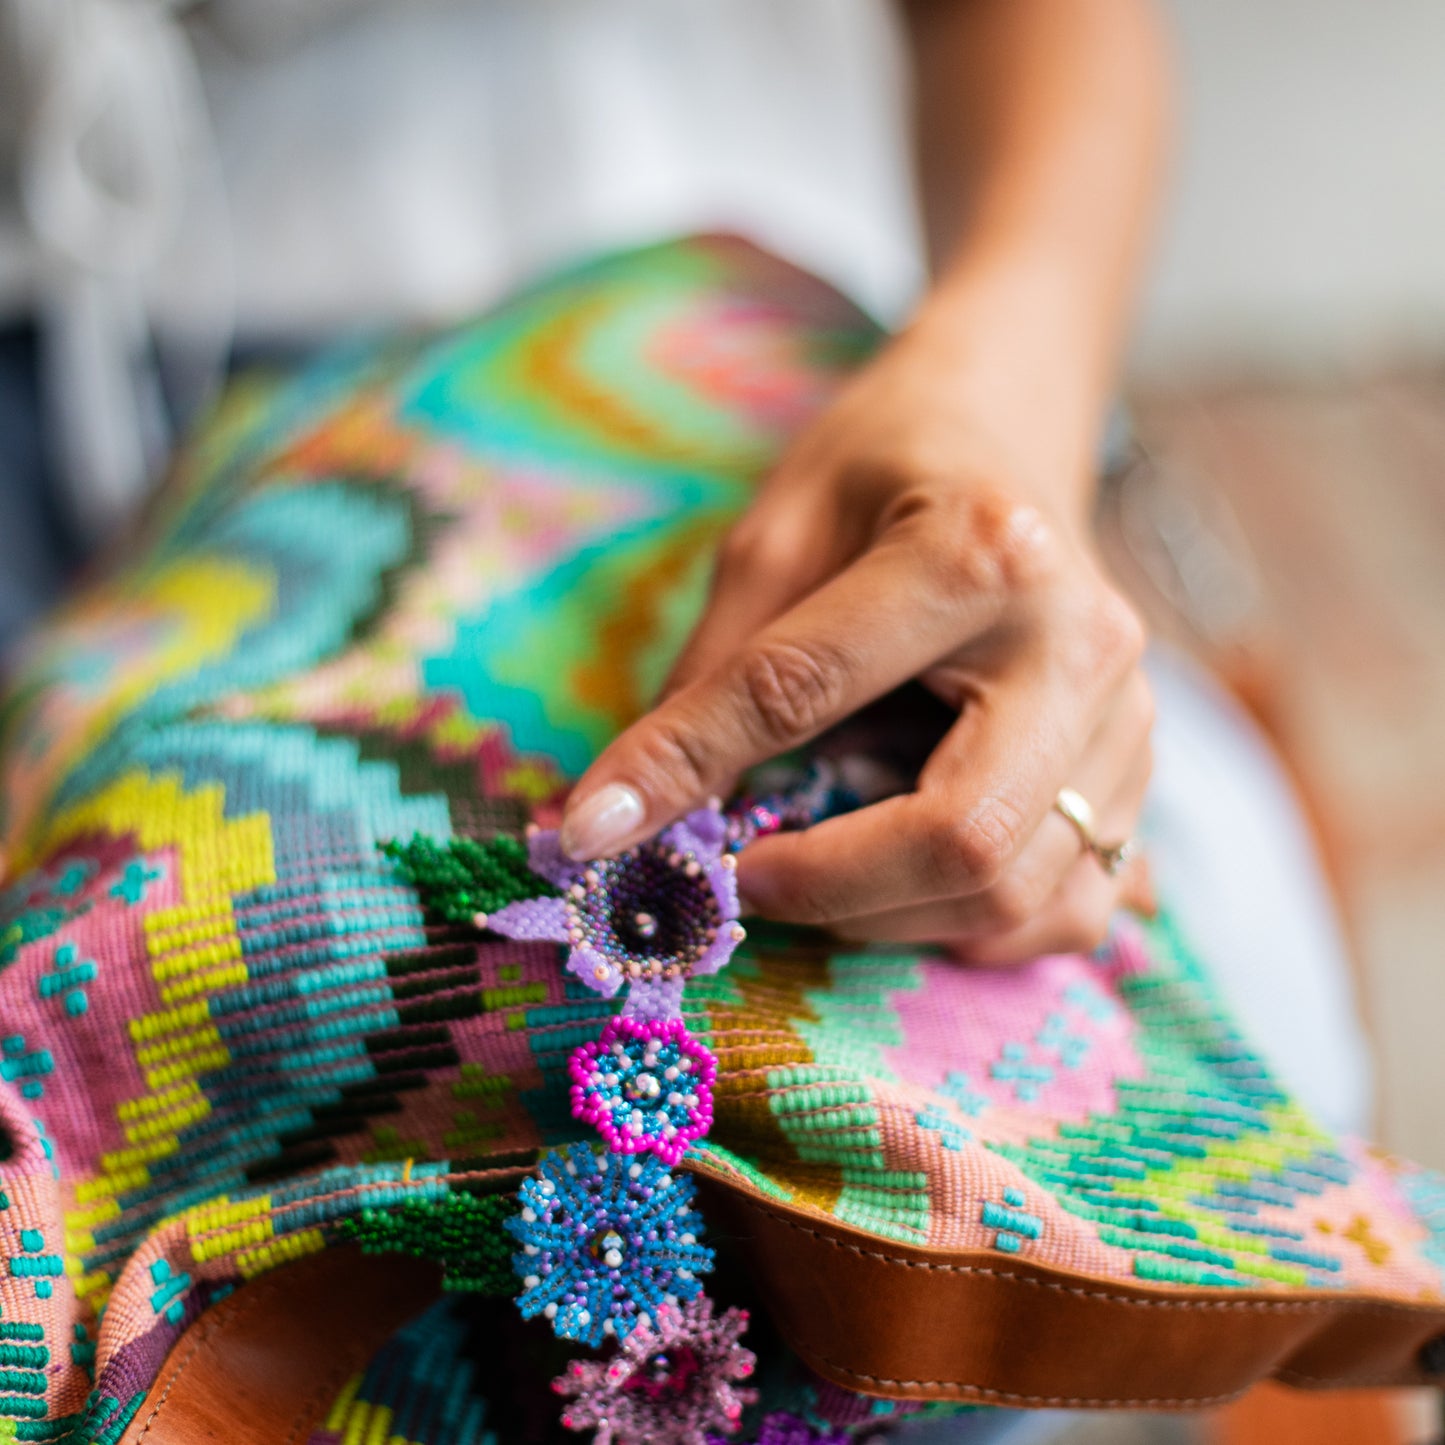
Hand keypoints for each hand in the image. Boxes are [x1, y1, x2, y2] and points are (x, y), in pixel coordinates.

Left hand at [558, 326, 1151, 962]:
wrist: (1008, 433)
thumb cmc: (881, 472)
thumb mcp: (775, 539)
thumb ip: (711, 679)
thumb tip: (613, 817)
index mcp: (981, 551)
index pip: (805, 691)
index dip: (687, 769)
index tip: (597, 833)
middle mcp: (1083, 645)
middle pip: (965, 838)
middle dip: (828, 890)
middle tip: (742, 877)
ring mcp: (1130, 718)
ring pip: (1019, 894)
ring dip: (890, 919)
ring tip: (817, 873)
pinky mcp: (1139, 773)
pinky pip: (1069, 908)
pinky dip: (971, 927)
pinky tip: (907, 886)